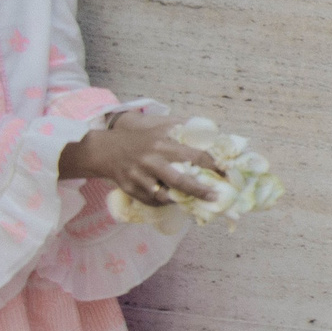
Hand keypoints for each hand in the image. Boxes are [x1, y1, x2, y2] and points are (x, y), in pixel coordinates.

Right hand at [58, 113, 222, 208]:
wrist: (105, 150)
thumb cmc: (140, 139)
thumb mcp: (161, 128)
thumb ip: (184, 129)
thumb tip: (213, 132)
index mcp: (163, 144)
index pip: (194, 156)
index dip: (213, 166)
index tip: (226, 174)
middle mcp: (151, 161)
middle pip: (180, 181)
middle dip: (200, 190)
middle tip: (216, 197)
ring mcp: (139, 177)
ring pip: (165, 195)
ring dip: (182, 199)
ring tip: (195, 200)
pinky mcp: (130, 189)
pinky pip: (152, 201)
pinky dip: (165, 202)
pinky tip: (174, 199)